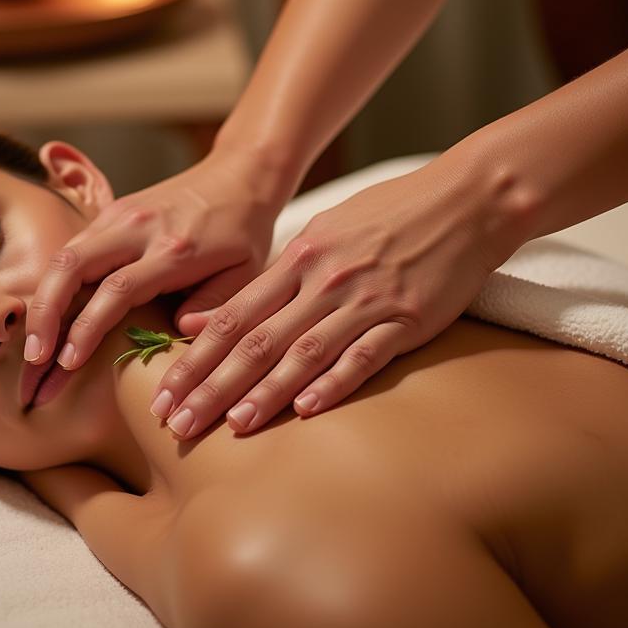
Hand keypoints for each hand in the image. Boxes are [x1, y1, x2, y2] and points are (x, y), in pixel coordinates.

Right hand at [23, 150, 283, 372]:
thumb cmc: (244, 231)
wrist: (239, 174)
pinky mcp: (111, 212)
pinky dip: (54, 284)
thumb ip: (216, 305)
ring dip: (43, 301)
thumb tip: (179, 332)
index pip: (117, 289)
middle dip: (45, 314)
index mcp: (174, 249)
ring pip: (64, 255)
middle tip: (33, 359)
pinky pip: (73, 248)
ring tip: (33, 347)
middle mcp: (138, 228)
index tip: (67, 363)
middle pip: (72, 266)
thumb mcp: (247, 272)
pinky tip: (48, 317)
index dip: (87, 328)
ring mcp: (120, 215)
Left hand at [153, 155, 523, 437]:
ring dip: (264, 393)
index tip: (163, 394)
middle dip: (212, 386)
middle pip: (256, 341)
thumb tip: (201, 319)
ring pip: (303, 353)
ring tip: (231, 427)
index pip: (231, 317)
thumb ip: (267, 280)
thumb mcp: (321, 233)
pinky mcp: (407, 319)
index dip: (193, 359)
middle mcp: (323, 280)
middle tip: (178, 424)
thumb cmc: (387, 217)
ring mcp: (365, 300)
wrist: (464, 200)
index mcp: (298, 258)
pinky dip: (334, 384)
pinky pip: (364, 356)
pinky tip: (307, 412)